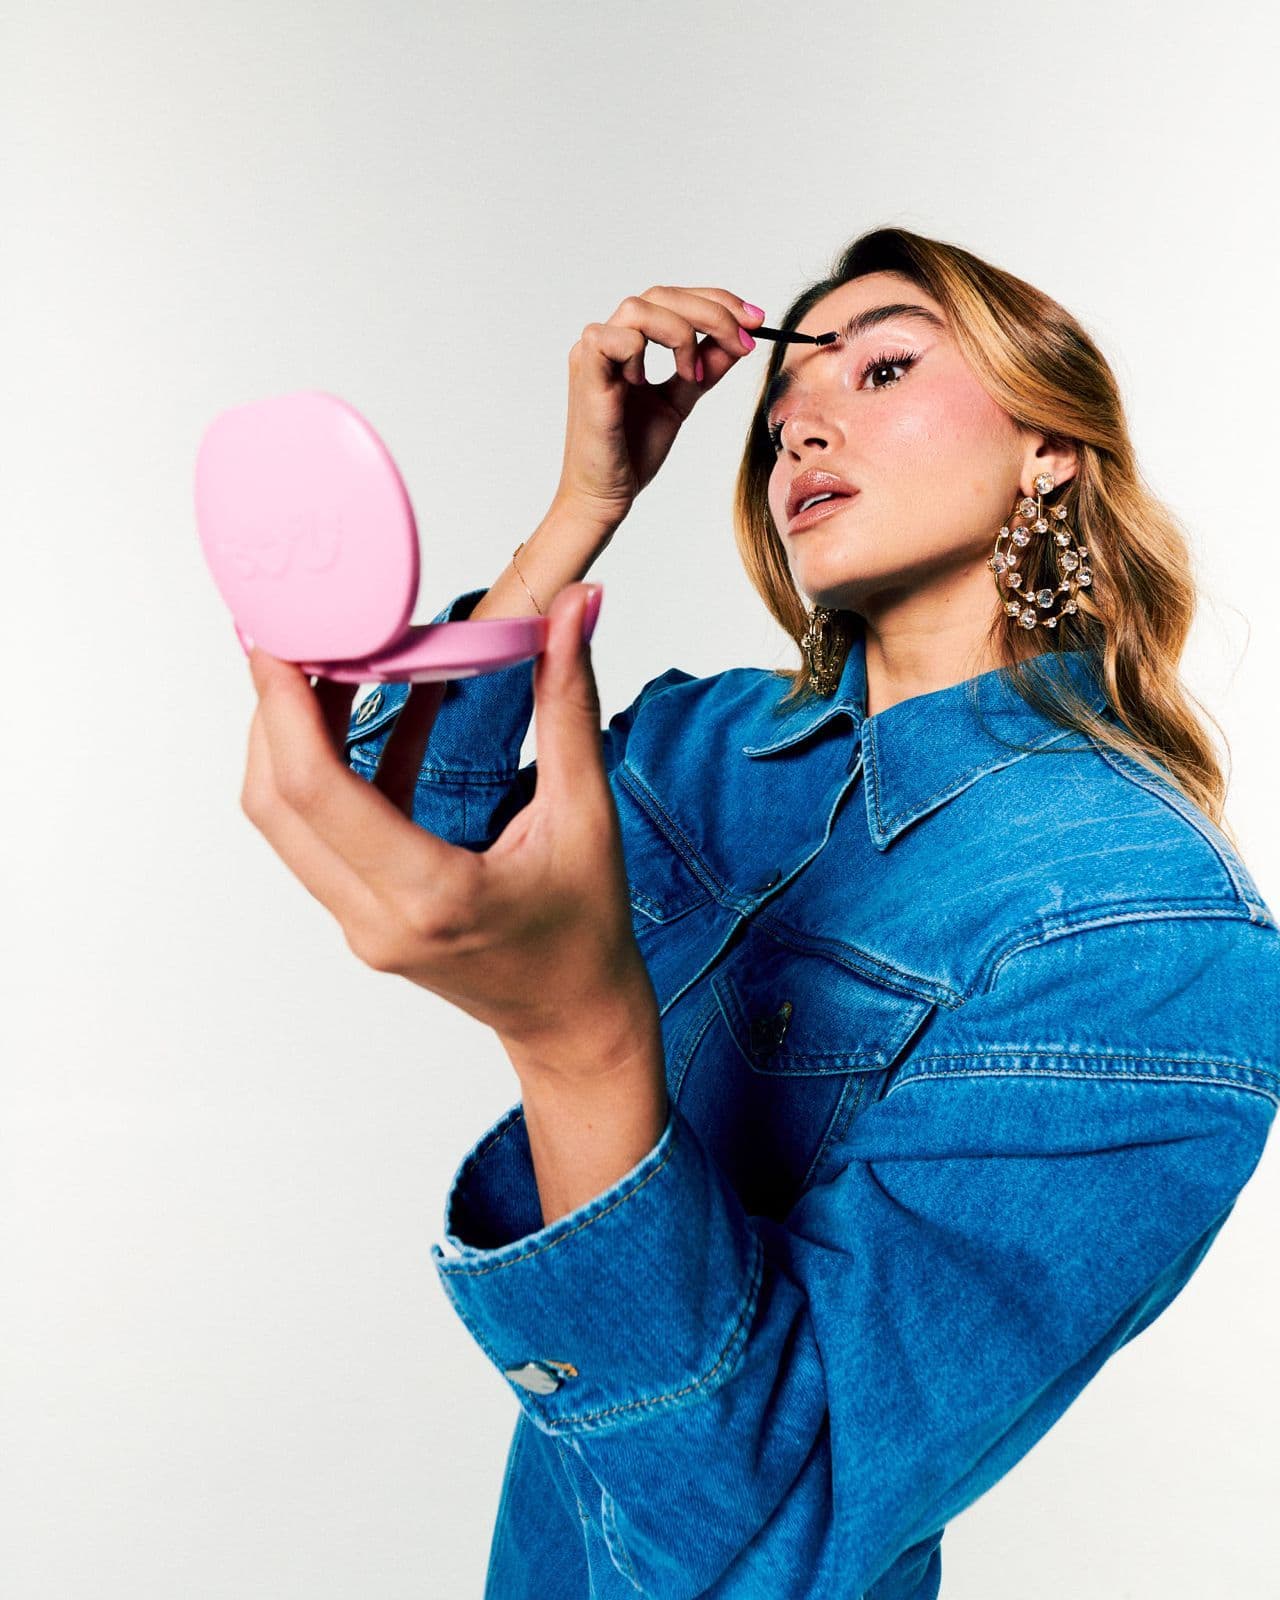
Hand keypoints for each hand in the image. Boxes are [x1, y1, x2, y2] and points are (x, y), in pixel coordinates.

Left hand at [240, 582, 659, 1077]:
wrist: (574, 1019)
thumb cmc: (586, 932)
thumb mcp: (587, 814)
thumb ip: (569, 704)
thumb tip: (573, 609)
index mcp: (431, 895)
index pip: (318, 792)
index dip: (284, 708)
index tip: (278, 640)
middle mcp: (378, 918)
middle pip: (277, 804)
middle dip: (273, 712)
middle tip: (296, 635)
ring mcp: (361, 926)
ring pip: (287, 822)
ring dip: (296, 740)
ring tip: (332, 663)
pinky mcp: (362, 919)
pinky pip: (323, 835)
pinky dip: (336, 770)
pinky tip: (381, 711)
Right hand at [554, 286, 764, 529]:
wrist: (606, 495)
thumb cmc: (632, 453)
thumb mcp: (681, 401)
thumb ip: (705, 368)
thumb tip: (740, 340)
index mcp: (628, 343)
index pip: (674, 300)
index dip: (718, 303)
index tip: (756, 321)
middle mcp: (608, 339)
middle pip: (661, 295)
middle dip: (712, 312)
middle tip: (744, 340)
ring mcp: (593, 354)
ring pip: (639, 308)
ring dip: (679, 333)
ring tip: (691, 374)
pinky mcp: (585, 373)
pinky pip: (613, 337)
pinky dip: (640, 352)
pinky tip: (645, 384)